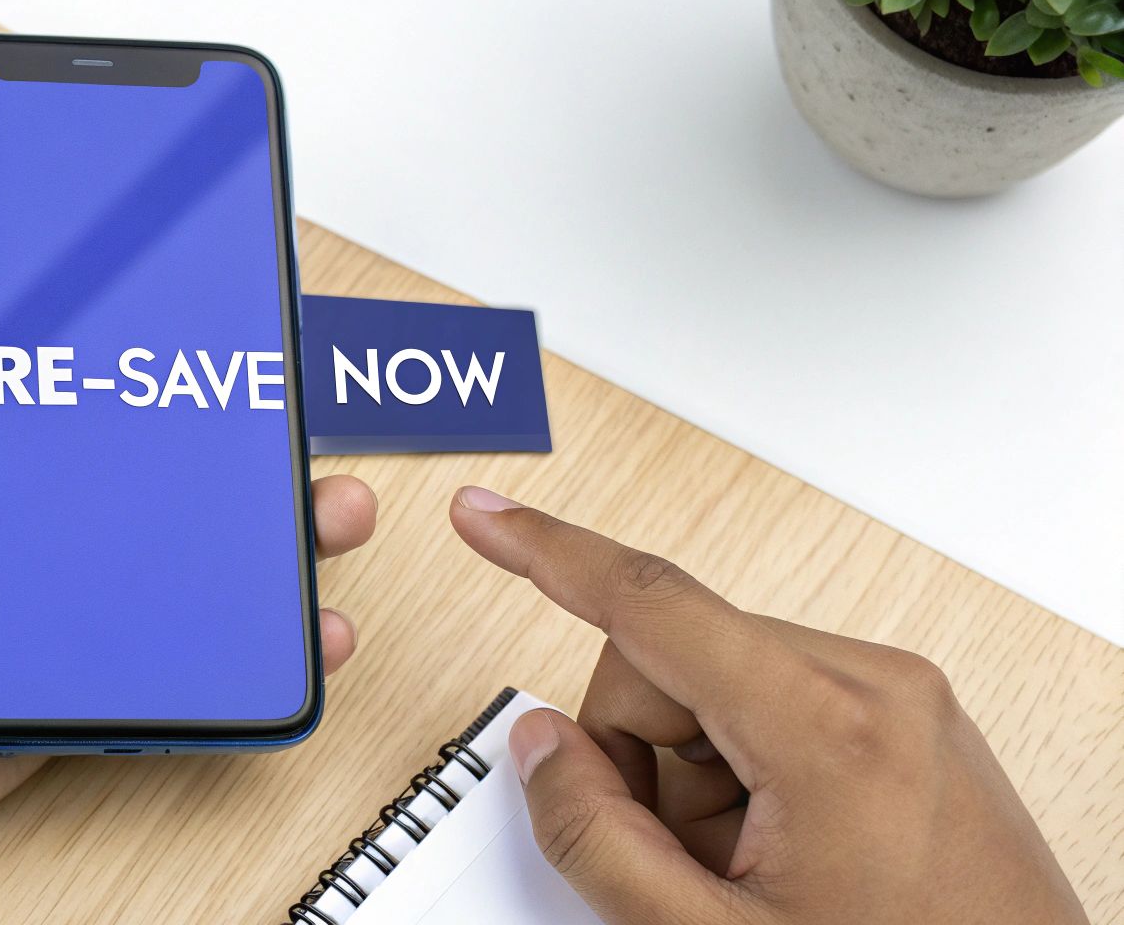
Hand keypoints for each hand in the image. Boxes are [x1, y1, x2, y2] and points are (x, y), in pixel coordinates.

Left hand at [0, 199, 378, 919]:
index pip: (32, 356)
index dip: (102, 321)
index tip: (177, 284)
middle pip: (124, 443)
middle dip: (213, 421)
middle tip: (286, 396)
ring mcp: (34, 588)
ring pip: (164, 537)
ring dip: (249, 520)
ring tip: (322, 504)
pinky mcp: (64, 664)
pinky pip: (166, 634)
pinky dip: (237, 627)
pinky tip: (299, 615)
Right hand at [450, 486, 1085, 924]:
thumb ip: (596, 839)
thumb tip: (542, 749)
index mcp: (829, 727)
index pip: (651, 605)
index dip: (545, 555)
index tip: (483, 517)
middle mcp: (875, 687)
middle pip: (672, 660)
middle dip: (641, 756)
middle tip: (678, 863)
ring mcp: (899, 702)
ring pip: (715, 684)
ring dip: (695, 776)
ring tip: (745, 873)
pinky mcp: (906, 722)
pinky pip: (770, 705)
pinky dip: (743, 773)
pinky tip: (779, 854)